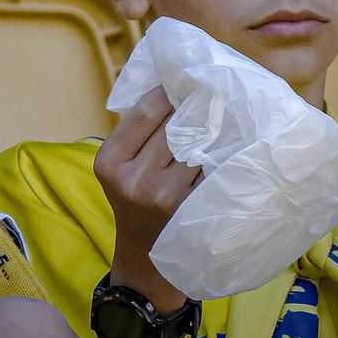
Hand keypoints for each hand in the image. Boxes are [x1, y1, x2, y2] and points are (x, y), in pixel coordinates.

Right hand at [94, 87, 200, 311]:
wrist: (145, 257)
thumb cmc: (133, 198)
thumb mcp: (119, 167)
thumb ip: (136, 133)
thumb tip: (172, 84)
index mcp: (109, 163)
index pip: (145, 112)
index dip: (167, 91)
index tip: (181, 80)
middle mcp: (134, 180)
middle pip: (173, 126)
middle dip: (193, 106)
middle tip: (209, 90)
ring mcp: (164, 196)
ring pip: (196, 145)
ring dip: (211, 128)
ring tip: (222, 114)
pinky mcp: (190, 208)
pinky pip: (210, 168)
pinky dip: (220, 154)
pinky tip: (227, 143)